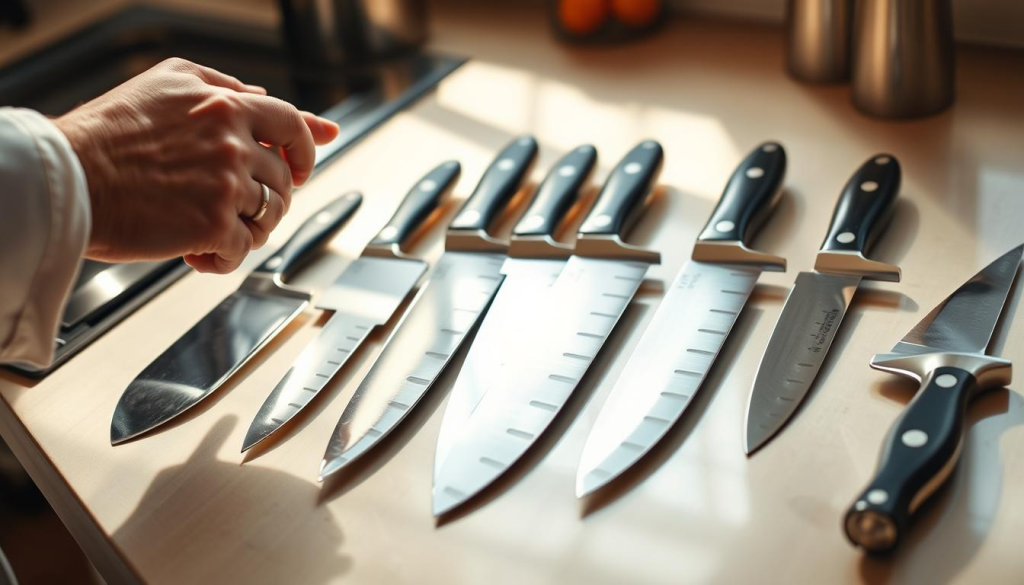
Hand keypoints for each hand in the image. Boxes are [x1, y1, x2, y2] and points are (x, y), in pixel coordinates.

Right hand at [54, 58, 339, 272]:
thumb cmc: (107, 134)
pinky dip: (222, 258)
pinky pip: (242, 251)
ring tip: (210, 230)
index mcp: (228, 107)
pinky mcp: (214, 225)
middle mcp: (234, 144)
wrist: (71, 177)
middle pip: (282, 181)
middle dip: (265, 199)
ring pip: (269, 217)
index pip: (293, 125)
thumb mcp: (165, 83)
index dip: (305, 150)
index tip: (301, 168)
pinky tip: (196, 253)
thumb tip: (260, 96)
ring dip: (246, 229)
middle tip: (232, 209)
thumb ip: (219, 86)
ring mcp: (228, 185)